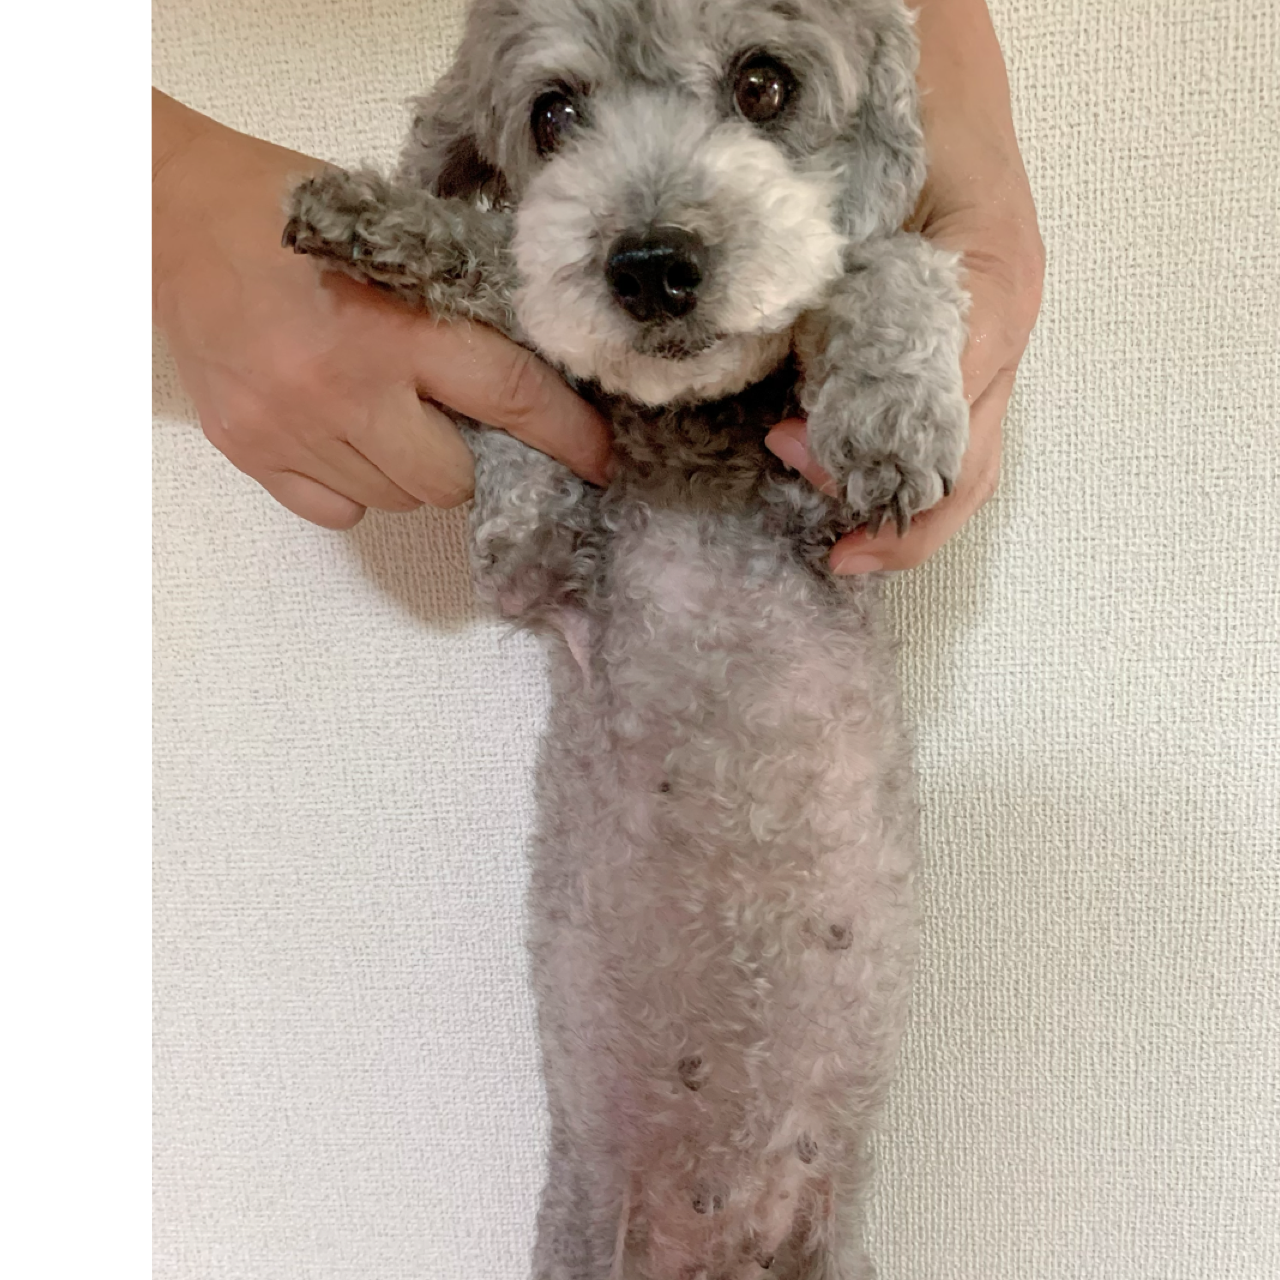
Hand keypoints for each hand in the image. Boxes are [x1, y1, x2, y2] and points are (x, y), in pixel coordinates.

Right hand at [151, 91, 612, 529]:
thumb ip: (459, 305)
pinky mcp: (251, 451)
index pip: (511, 397)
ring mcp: (291, 427)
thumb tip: (536, 371)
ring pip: (397, 501)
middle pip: (451, 480)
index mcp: (395, 324)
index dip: (569, 437)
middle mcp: (343, 388)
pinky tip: (341, 433)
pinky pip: (339, 511)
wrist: (170, 215)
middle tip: (452, 416)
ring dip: (412, 470)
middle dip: (472, 457)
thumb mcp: (394, 237)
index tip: (599, 459)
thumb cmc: (291, 212)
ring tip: (386, 412)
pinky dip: (356, 485)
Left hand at [765, 0, 1043, 572]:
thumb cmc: (909, 111)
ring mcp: (994, 335)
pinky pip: (944, 418)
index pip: (949, 441)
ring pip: (963, 455)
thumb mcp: (870, 207)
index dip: (888, 494)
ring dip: (893, 491)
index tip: (824, 517)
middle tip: (828, 542)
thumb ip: (844, 314)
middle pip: (968, 469)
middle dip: (895, 517)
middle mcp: (1003, 331)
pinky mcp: (968, 333)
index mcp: (990, 300)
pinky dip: (894, 455)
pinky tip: (841, 459)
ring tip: (826, 503)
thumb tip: (797, 421)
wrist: (939, 55)